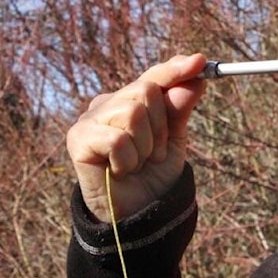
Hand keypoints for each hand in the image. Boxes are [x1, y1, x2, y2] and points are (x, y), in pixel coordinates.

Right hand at [66, 54, 206, 222]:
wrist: (136, 215)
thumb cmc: (153, 176)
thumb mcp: (173, 140)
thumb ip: (179, 108)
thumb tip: (196, 76)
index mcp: (131, 100)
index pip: (154, 76)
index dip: (176, 69)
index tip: (200, 61)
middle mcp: (108, 103)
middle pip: (145, 91)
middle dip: (160, 127)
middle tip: (153, 154)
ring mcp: (90, 118)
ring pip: (132, 113)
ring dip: (144, 147)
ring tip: (135, 164)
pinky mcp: (77, 138)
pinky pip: (117, 139)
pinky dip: (127, 161)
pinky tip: (119, 171)